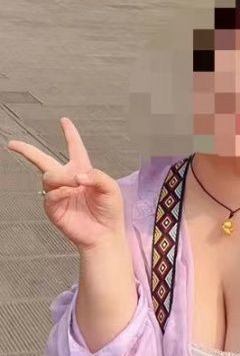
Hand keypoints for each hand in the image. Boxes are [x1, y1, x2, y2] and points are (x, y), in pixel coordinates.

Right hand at [8, 118, 124, 251]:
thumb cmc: (110, 211)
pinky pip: (50, 194)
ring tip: (76, 184)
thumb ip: (96, 176)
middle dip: (26, 151)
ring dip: (62, 177)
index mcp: (83, 170)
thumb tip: (76, 175)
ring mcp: (58, 193)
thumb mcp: (110, 188)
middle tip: (12, 144)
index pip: (75, 147)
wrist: (104, 234)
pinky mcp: (53, 208)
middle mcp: (68, 180)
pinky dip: (60, 191)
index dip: (70, 133)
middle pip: (43, 160)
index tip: (64, 121)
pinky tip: (70, 193)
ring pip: (49, 176)